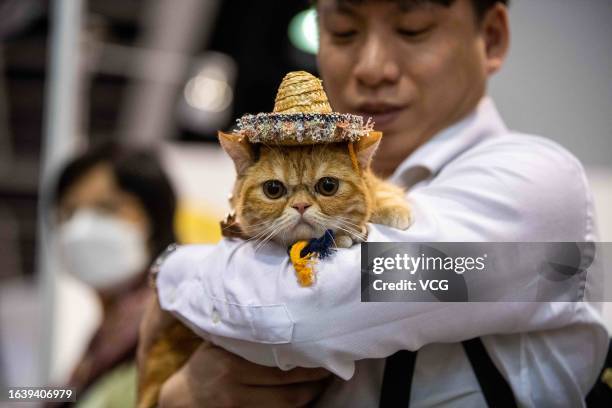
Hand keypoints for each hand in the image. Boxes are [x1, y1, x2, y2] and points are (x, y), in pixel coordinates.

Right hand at [158, 343, 332, 407]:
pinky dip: (295, 407)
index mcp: (231, 366)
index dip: (307, 364)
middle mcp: (236, 391)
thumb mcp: (218, 345)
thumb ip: (242, 334)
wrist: (181, 399)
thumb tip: (277, 313)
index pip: (280, 367)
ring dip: (310, 396)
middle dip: (315, 382)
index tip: (323, 354)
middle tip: (332, 370)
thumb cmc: (206, 365)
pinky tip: (305, 395)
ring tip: (323, 382)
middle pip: (290, 392)